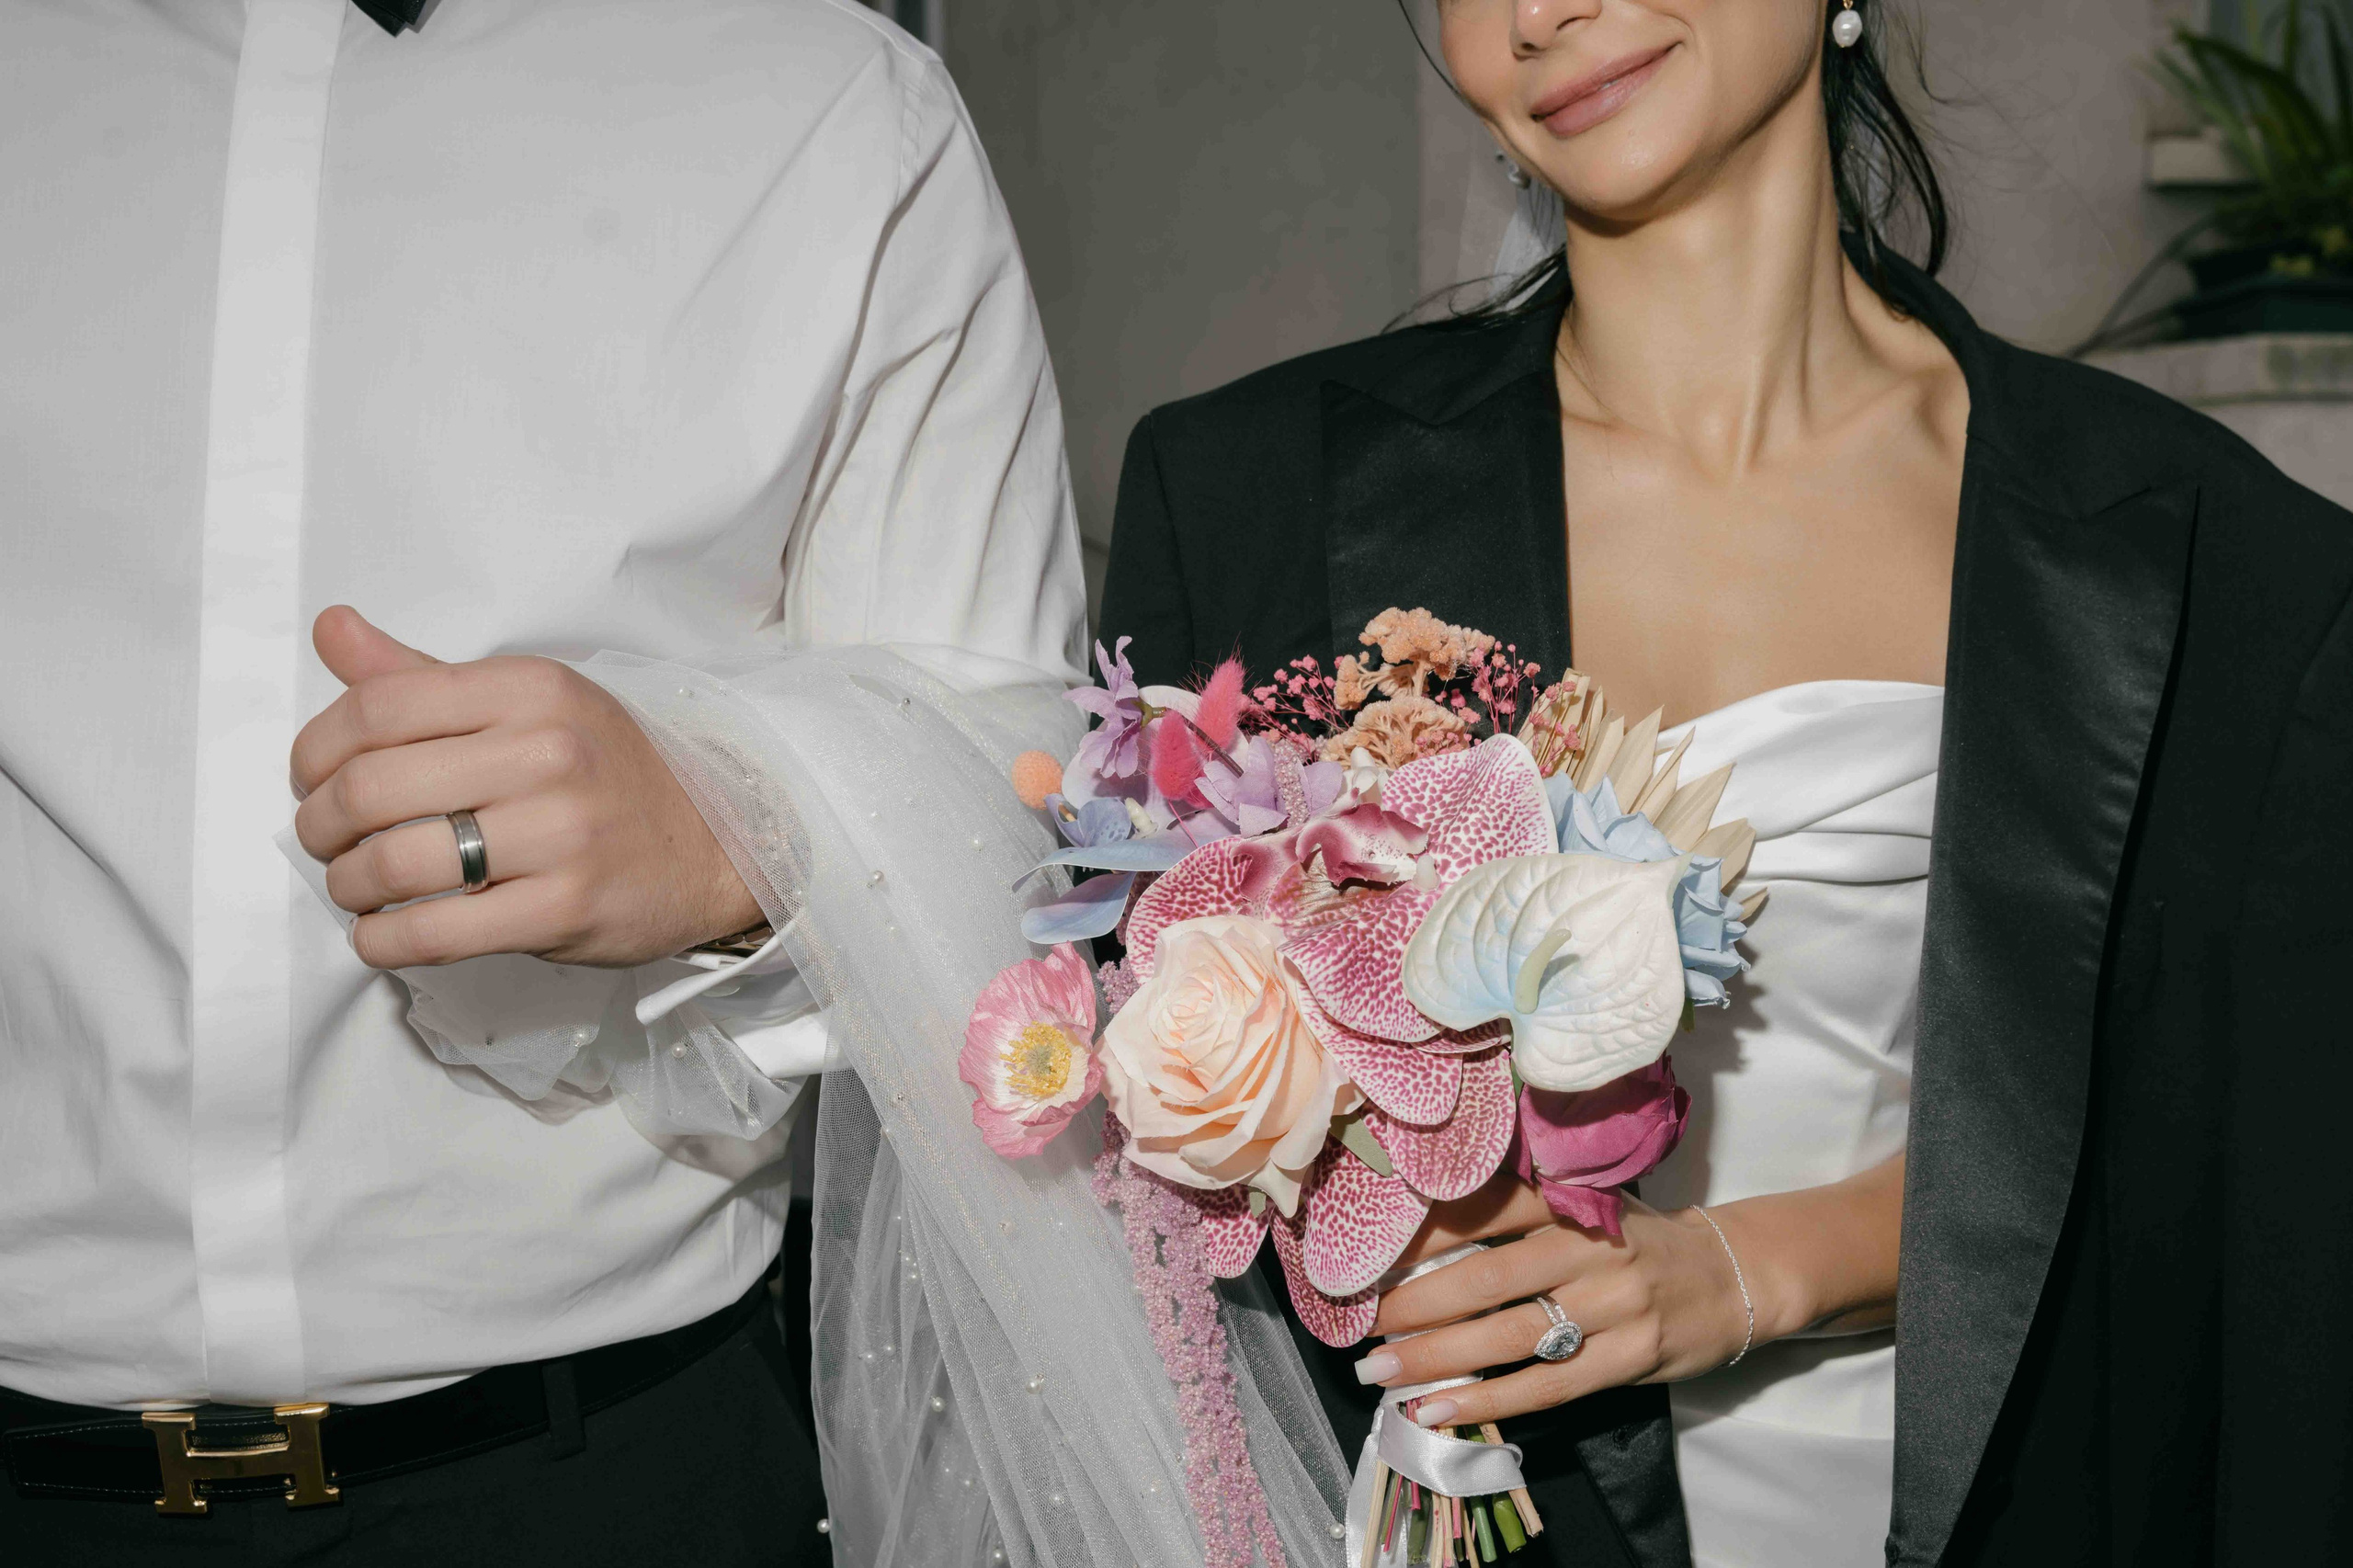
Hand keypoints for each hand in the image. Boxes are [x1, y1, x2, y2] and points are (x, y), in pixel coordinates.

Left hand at [290, 606, 762, 968]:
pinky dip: (384, 941)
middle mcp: (547, 752)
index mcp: (530, 689)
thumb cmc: (607, 773)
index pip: (376, 708)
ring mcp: (560, 834)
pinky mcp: (566, 908)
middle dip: (320, 824)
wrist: (716, 844)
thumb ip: (423, 677)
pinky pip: (437, 933)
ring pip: (394, 864)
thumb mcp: (528, 704)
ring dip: (348, 886)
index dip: (316, 750)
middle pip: (371, 787)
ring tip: (356, 887)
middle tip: (325, 841)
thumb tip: (332, 628)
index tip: (312, 778)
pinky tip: (381, 934)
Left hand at [1356, 1154, 1905, 1426]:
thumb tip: (1416, 1222)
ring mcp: (1613, 1305)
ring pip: (1510, 1335)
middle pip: (1487, 1277)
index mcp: (1571, 1198)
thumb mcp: (1584, 1202)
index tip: (1363, 1251)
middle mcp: (1589, 1246)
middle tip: (1358, 1322)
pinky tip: (1438, 1410)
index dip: (1419, 1232)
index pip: (1483, 1208)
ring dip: (1438, 1358)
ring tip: (1381, 1371)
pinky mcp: (1630, 1357)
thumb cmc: (1633, 1238)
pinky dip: (1488, 1400)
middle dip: (1414, 1303)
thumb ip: (1517, 1206)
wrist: (1732, 1274)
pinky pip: (1548, 1385)